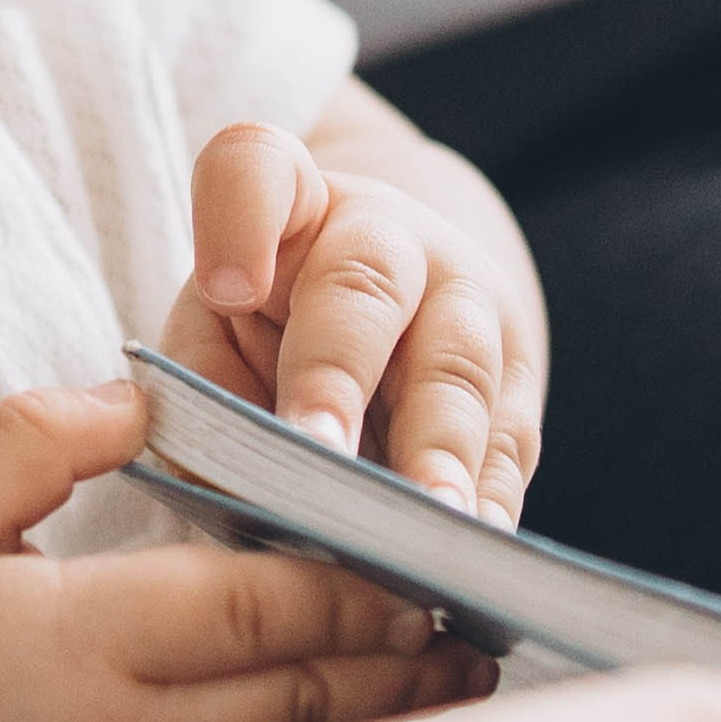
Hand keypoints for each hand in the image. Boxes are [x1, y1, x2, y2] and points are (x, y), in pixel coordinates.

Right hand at [0, 379, 489, 721]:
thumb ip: (34, 436)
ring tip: (465, 675)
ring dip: (390, 715)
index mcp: (79, 638)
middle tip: (477, 613)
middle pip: (301, 688)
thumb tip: (148, 394)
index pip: (253, 608)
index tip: (420, 554)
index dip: (349, 584)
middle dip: (398, 650)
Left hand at [167, 99, 543, 520]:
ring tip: (422, 521)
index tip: (223, 287)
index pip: (257, 172)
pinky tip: (472, 549)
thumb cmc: (275, 322)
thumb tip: (216, 488)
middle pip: (366, 289)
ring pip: (457, 368)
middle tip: (319, 453)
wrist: (400, 293)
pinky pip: (511, 438)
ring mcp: (467, 300)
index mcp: (290, 206)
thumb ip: (202, 391)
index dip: (240, 221)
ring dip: (439, 451)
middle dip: (341, 375)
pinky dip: (492, 498)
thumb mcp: (215, 330)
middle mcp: (386, 237)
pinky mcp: (518, 377)